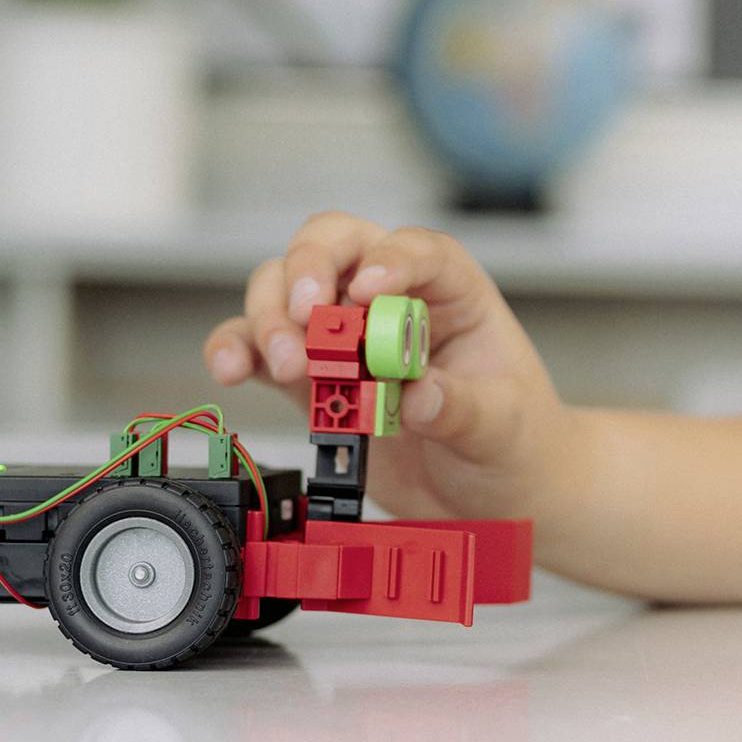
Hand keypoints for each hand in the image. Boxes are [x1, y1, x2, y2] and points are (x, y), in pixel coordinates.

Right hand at [203, 211, 580, 520]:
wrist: (494, 495)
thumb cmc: (512, 441)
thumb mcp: (502, 426)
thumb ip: (461, 409)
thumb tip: (418, 394)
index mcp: (451, 290)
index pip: (416, 249)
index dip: (389, 259)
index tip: (370, 290)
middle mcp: (389, 299)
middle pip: (333, 246)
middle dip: (310, 269)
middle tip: (306, 314)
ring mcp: (343, 335)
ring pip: (285, 289)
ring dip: (272, 317)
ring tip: (287, 363)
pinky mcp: (310, 379)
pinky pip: (259, 350)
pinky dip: (236, 351)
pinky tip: (229, 370)